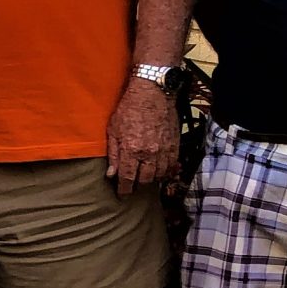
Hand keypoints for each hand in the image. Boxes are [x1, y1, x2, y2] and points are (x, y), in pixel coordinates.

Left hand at [106, 77, 179, 194]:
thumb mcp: (113, 130)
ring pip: (160, 175)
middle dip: (138, 186)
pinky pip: (172, 166)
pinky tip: (160, 171)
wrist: (153, 92)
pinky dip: (165, 172)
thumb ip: (113, 154)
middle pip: (145, 180)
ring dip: (152, 179)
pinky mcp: (175, 145)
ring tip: (145, 178)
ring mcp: (164, 150)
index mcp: (132, 150)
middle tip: (133, 185)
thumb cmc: (129, 108)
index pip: (128, 178)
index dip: (124, 190)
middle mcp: (149, 154)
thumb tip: (111, 174)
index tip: (122, 195)